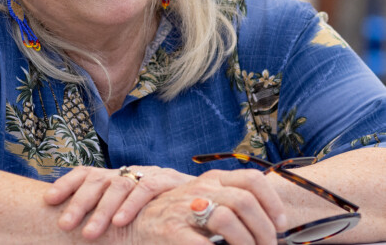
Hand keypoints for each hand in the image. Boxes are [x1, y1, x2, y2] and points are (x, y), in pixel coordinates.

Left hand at [44, 165, 190, 239]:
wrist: (202, 198)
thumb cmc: (158, 208)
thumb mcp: (129, 207)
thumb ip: (107, 210)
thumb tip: (71, 227)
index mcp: (115, 176)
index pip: (85, 172)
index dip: (66, 183)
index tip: (48, 199)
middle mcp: (128, 171)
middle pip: (98, 178)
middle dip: (79, 201)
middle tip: (64, 224)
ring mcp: (147, 173)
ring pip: (118, 185)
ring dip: (102, 210)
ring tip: (88, 233)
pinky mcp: (166, 180)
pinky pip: (145, 189)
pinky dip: (131, 206)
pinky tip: (120, 222)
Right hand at [132, 168, 287, 244]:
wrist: (132, 224)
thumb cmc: (173, 218)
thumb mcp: (202, 203)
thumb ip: (227, 205)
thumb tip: (269, 226)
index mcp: (211, 180)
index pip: (252, 179)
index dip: (272, 202)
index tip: (281, 226)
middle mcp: (200, 189)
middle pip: (245, 201)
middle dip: (264, 232)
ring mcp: (185, 209)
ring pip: (229, 220)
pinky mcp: (173, 231)